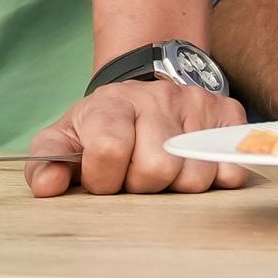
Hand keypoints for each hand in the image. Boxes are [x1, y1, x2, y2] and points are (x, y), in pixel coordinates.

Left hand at [25, 78, 251, 197]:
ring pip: (195, 174)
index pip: (110, 148)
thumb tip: (48, 187)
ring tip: (163, 170)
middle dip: (142, 186)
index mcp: (112, 103)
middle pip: (157, 168)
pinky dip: (215, 177)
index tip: (103, 178)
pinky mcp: (228, 113)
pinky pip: (231, 165)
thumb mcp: (65, 137)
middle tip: (135, 175)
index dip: (104, 178)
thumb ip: (46, 161)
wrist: (143, 90)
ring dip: (176, 185)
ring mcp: (196, 103)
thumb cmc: (102, 126)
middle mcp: (158, 97)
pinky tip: (193, 165)